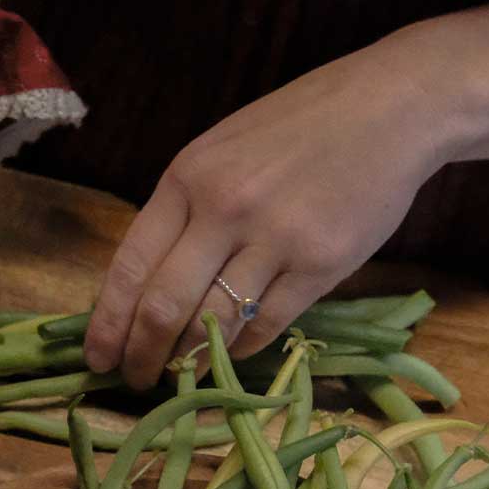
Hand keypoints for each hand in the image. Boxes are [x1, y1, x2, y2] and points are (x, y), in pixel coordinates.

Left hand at [82, 36, 452, 388]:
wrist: (391, 106)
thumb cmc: (301, 126)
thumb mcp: (222, 151)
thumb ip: (186, 209)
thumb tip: (148, 284)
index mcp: (187, 178)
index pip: (130, 266)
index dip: (108, 322)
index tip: (97, 358)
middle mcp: (224, 208)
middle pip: (164, 306)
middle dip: (142, 354)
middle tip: (134, 381)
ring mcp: (274, 238)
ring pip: (214, 323)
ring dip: (189, 363)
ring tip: (178, 380)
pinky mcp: (321, 264)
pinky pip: (267, 325)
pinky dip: (241, 350)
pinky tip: (230, 356)